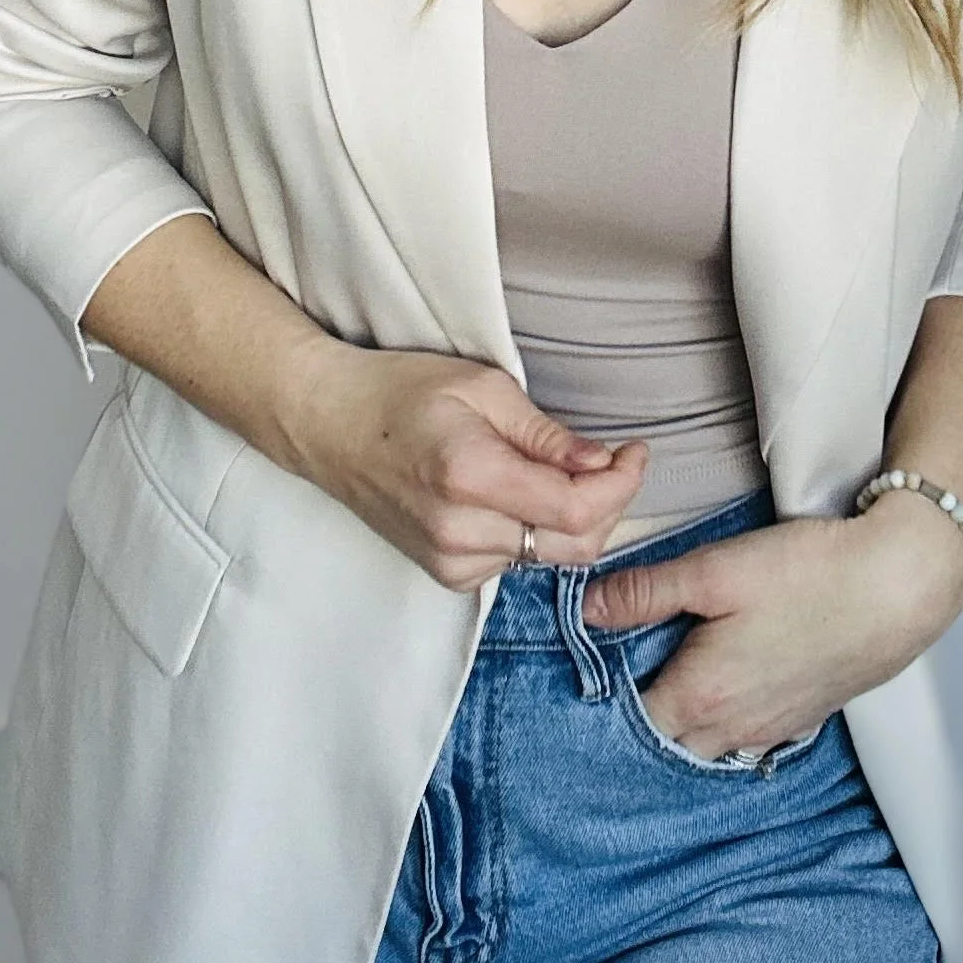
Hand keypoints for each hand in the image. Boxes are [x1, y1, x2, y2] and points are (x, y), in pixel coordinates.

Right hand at [274, 332, 648, 590]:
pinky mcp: (446, 575)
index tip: (634, 451)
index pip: (577, 509)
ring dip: (576, 519)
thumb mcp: (482, 387)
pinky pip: (518, 563)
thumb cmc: (400, 392)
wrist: (328, 425)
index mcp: (471, 476)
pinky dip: (538, 534)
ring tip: (565, 471)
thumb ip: (546, 434)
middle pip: (575, 546)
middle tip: (613, 460)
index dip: (621, 483)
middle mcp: (460, 531)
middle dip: (611, 504)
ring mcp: (450, 561)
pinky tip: (523, 495)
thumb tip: (601, 463)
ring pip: (551, 558)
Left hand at [578, 491, 962, 760]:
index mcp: (700, 695)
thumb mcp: (715, 570)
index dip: (606, 697)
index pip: (629, 722)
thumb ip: (646, 592)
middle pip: (666, 742)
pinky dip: (725, 722)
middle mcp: (732, 728)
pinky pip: (746, 739)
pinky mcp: (802, 719)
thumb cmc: (807, 574)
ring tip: (673, 674)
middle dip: (642, 715)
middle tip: (628, 669)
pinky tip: (729, 684)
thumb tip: (585, 609)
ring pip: (707, 744)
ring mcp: (770, 730)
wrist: (896, 588)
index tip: (593, 667)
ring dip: (684, 721)